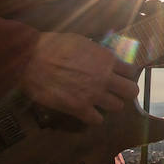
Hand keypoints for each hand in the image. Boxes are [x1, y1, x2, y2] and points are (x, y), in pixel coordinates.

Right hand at [20, 32, 138, 125]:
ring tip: (98, 102)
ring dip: (109, 104)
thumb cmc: (54, 45)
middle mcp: (105, 77)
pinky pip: (97, 120)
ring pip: (117, 107)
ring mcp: (94, 94)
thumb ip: (97, 53)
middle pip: (131, 91)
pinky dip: (93, 117)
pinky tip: (86, 112)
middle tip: (115, 92)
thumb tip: (105, 59)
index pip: (131, 71)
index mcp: (106, 59)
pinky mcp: (79, 108)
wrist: (31, 59)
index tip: (119, 77)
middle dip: (125, 92)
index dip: (126, 75)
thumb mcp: (82, 42)